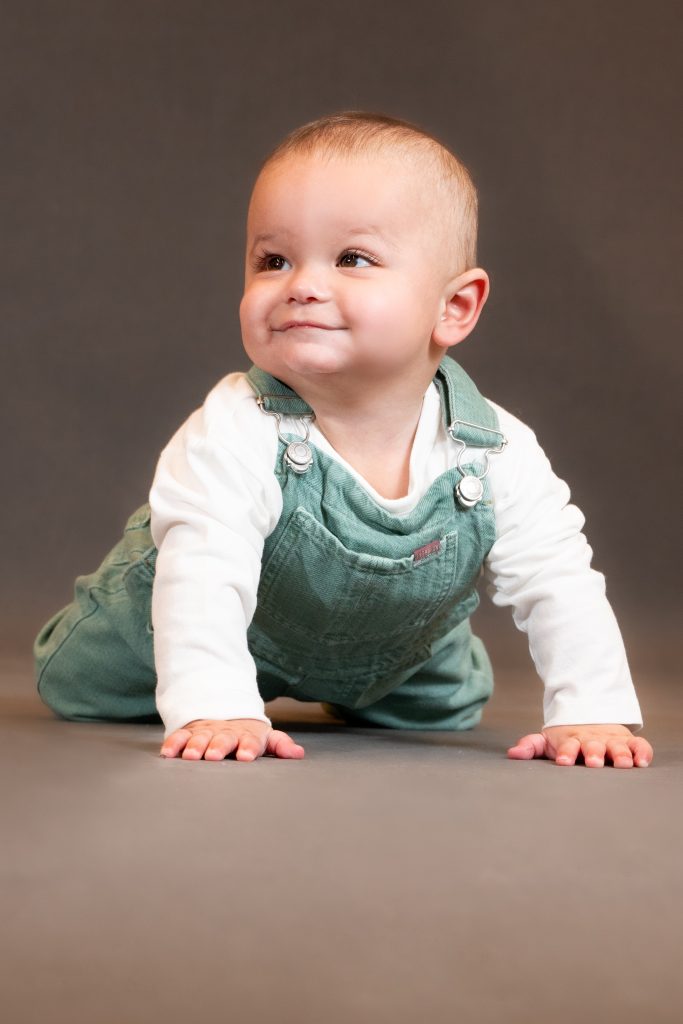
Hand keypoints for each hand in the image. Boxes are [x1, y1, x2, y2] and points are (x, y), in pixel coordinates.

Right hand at [160, 718, 304, 761]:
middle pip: (223, 739)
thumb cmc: (247, 734)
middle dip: (219, 747)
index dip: (249, 747)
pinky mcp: (189, 732)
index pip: (250, 741)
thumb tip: (298, 754)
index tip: (246, 757)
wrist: (223, 712)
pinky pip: (180, 736)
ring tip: (192, 756)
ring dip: (195, 746)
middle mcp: (226, 733)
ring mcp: (207, 732)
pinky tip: (168, 753)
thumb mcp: (264, 737)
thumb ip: (279, 745)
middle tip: (214, 756)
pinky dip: (174, 743)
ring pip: (200, 737)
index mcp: (248, 734)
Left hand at [507, 723, 652, 767]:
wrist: (589, 719)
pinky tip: (642, 762)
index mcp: (571, 741)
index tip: (562, 761)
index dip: (565, 753)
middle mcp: (592, 741)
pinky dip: (642, 752)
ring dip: (619, 754)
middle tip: (592, 762)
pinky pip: (639, 746)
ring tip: (620, 763)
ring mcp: (611, 741)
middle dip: (593, 753)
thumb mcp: (547, 740)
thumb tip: (512, 753)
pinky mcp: (628, 742)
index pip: (567, 746)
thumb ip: (530, 746)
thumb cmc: (566, 739)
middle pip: (593, 746)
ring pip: (618, 746)